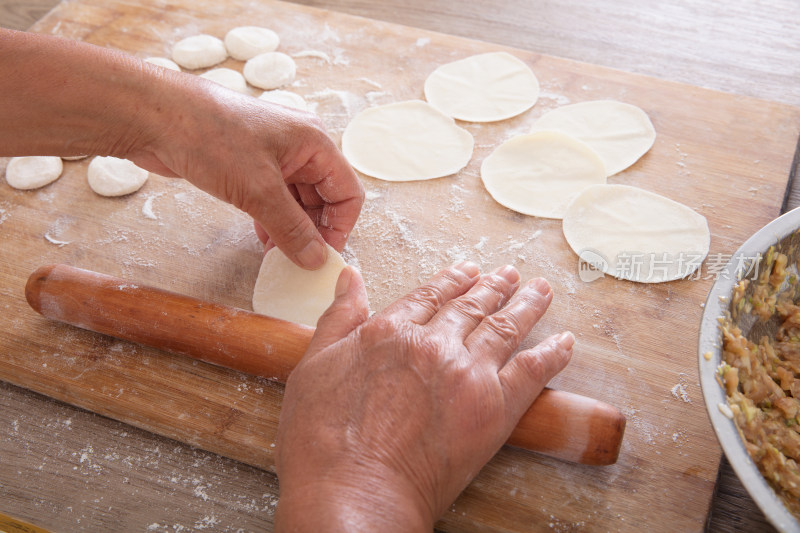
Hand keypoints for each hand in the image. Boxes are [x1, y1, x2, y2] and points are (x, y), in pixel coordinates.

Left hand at [127, 79, 362, 268]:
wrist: (154, 117)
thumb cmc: (210, 137)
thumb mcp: (258, 190)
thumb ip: (292, 228)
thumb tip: (316, 259)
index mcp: (314, 143)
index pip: (347, 192)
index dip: (340, 227)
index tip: (322, 257)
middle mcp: (298, 148)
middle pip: (323, 199)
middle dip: (314, 232)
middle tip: (300, 264)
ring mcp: (272, 157)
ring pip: (296, 202)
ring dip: (292, 231)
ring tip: (281, 259)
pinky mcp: (247, 167)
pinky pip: (271, 200)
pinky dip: (272, 222)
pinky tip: (264, 243)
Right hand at [274, 262, 573, 531]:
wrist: (354, 492)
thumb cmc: (323, 440)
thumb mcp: (313, 366)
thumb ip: (338, 318)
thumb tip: (350, 278)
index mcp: (391, 331)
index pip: (429, 295)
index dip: (451, 280)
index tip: (467, 270)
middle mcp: (433, 343)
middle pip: (470, 306)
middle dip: (492, 286)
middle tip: (508, 274)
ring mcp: (467, 373)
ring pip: (505, 327)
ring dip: (526, 305)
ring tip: (540, 290)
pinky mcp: (495, 408)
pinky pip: (533, 370)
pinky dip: (552, 353)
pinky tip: (564, 341)